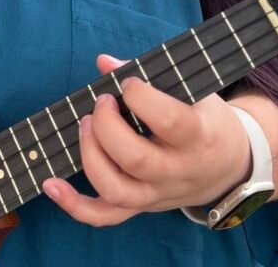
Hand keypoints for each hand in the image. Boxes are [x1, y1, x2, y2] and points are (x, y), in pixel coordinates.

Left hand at [41, 54, 251, 226]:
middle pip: (135, 159)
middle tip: (102, 102)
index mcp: (197, 136)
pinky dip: (74, 205)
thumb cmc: (203, 118)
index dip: (141, 97)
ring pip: (117, 190)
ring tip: (85, 125)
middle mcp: (177, 171)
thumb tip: (103, 61)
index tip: (128, 82)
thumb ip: (149, 73)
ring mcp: (157, 194)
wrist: (226, 165)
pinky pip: (105, 216)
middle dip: (107, 125)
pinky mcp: (141, 207)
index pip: (170, 121)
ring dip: (90, 156)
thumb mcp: (191, 90)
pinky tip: (51, 184)